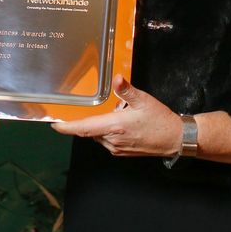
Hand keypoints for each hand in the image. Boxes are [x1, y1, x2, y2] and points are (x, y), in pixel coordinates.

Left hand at [50, 75, 180, 156]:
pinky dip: (107, 131)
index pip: (84, 128)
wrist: (176, 139)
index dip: (67, 127)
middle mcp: (112, 140)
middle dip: (88, 120)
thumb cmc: (160, 120)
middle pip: (90, 130)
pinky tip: (122, 124)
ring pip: (98, 135)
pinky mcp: (122, 152)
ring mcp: (117, 148)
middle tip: (95, 108)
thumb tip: (117, 78)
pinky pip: (107, 141)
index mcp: (115, 127)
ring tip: (118, 115)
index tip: (54, 124)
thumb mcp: (144, 100)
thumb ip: (127, 90)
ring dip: (100, 125)